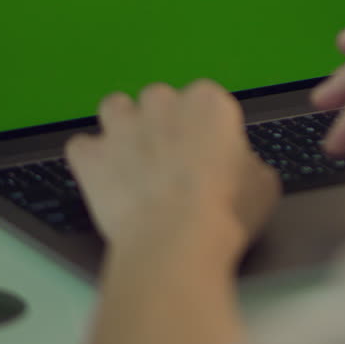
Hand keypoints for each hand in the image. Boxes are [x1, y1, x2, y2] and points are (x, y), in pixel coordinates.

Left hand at [65, 80, 279, 253]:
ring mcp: (121, 126)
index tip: (208, 152)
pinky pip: (82, 147)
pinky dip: (91, 160)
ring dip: (122, 127)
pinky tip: (104, 181)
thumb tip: (237, 163)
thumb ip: (246, 161)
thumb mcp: (262, 185)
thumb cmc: (227, 214)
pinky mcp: (90, 155)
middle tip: (172, 160)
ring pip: (116, 107)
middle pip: (159, 99)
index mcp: (209, 103)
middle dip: (163, 122)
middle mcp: (162, 103)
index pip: (206, 99)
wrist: (176, 244)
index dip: (205, 127)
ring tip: (131, 160)